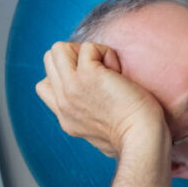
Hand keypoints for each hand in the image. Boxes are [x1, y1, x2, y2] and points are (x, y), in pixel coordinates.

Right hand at [36, 42, 166, 157]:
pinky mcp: (87, 75)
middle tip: (102, 73)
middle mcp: (64, 101)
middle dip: (75, 58)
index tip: (93, 85)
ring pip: (59, 49)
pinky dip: (106, 53)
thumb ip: (90, 123)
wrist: (142, 138)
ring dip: (86, 52)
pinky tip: (119, 72)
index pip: (45, 85)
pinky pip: (89, 47)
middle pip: (50, 61)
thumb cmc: (135, 139)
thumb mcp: (101, 137)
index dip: (66, 75)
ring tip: (108, 70)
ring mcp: (72, 87)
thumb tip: (98, 119)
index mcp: (66, 117)